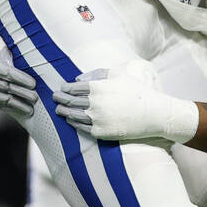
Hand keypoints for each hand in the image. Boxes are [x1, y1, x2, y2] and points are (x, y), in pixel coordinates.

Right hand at [0, 15, 37, 117]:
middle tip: (35, 98)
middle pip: (3, 87)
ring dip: (15, 104)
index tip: (33, 84)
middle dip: (21, 94)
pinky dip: (4, 106)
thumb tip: (24, 65)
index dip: (20, 79)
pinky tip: (16, 109)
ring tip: (29, 109)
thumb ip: (6, 53)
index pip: (5, 73)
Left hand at [53, 61, 198, 142]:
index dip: (65, 88)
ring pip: (73, 115)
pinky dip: (74, 123)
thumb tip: (78, 79)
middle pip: (70, 101)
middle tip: (54, 98)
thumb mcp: (118, 74)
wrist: (152, 113)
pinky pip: (82, 128)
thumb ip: (96, 73)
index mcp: (97, 87)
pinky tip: (71, 121)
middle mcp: (94, 103)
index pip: (73, 87)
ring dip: (64, 112)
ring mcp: (97, 119)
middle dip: (60, 99)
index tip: (62, 88)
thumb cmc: (136, 90)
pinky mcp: (101, 132)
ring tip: (59, 110)